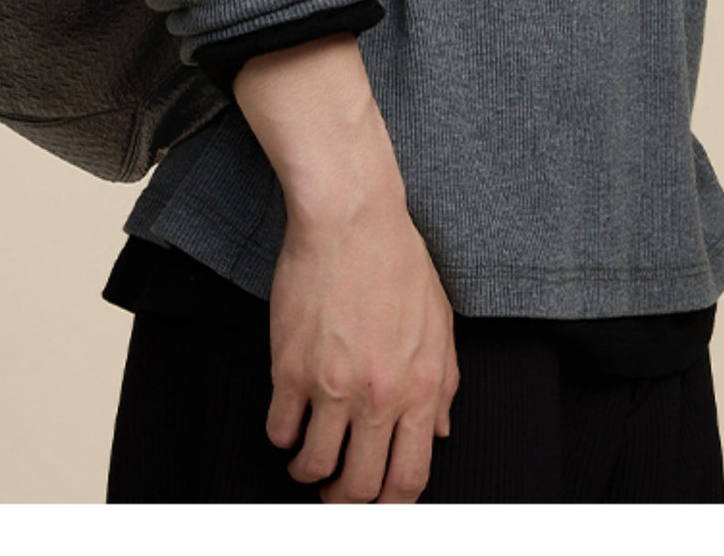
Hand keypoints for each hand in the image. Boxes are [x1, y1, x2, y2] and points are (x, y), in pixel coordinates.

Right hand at [265, 184, 459, 502]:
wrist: (352, 220)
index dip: (392, 504)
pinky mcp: (291, 368)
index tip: (378, 502)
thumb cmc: (397, 261)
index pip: (409, 477)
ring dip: (307, 473)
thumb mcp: (439, 321)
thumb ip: (444, 382)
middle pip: (360, 487)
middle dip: (345, 500)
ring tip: (304, 461)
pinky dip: (282, 436)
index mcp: (421, 387)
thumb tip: (441, 430)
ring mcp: (333, 386)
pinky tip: (288, 422)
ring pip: (314, 466)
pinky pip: (280, 429)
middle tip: (336, 490)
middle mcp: (379, 396)